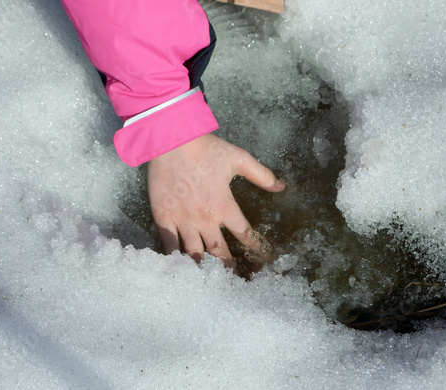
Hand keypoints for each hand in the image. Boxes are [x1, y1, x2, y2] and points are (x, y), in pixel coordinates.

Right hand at [147, 133, 284, 265]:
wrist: (172, 140)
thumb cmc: (206, 149)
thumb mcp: (239, 159)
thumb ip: (261, 175)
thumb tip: (281, 187)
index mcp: (225, 206)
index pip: (245, 234)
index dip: (257, 248)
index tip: (263, 258)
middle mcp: (205, 219)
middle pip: (220, 252)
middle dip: (228, 267)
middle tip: (233, 278)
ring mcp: (183, 220)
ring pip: (194, 253)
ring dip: (204, 268)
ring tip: (208, 280)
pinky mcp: (163, 217)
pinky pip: (169, 244)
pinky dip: (175, 258)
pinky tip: (179, 268)